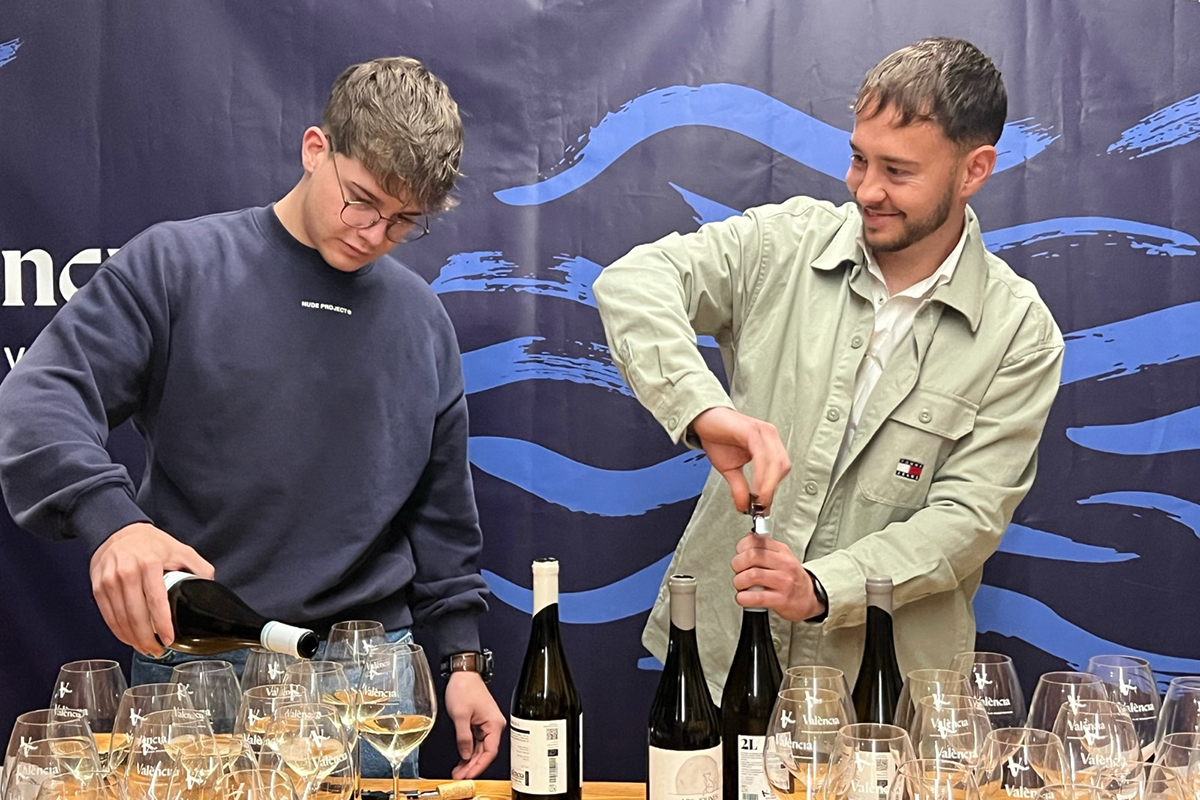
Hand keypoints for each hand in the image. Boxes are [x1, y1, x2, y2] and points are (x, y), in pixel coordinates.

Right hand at [89, 522, 214, 655]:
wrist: (118, 532)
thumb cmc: (151, 543)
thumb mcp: (180, 549)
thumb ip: (198, 567)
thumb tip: (210, 586)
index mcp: (149, 564)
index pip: (156, 601)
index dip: (162, 625)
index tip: (168, 640)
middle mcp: (126, 572)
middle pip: (136, 615)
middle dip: (147, 638)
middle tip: (158, 651)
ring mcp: (108, 581)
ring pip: (120, 619)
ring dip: (132, 639)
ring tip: (145, 648)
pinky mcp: (97, 588)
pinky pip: (107, 616)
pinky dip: (118, 631)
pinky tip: (128, 638)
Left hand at [444, 670, 505, 778]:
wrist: (463, 674)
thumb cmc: (465, 687)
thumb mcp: (460, 715)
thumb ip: (463, 737)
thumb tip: (465, 754)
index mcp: (494, 723)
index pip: (490, 751)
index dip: (479, 765)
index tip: (469, 774)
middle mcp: (493, 725)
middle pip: (485, 752)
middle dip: (473, 765)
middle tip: (460, 776)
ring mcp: (487, 724)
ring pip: (480, 748)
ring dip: (469, 760)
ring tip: (459, 771)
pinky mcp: (480, 723)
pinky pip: (476, 741)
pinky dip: (468, 751)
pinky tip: (461, 759)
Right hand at [690, 407, 789, 511]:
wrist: (703, 419)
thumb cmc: (717, 438)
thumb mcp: (730, 469)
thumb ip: (740, 487)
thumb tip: (744, 507)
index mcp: (769, 445)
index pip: (780, 470)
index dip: (773, 490)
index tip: (763, 508)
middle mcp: (769, 436)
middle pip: (782, 467)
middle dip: (772, 489)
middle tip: (760, 505)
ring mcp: (762, 432)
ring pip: (775, 462)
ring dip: (768, 485)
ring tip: (758, 499)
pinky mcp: (751, 430)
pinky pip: (762, 454)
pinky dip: (761, 474)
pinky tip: (754, 486)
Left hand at [731, 532, 823, 620]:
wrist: (809, 598)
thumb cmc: (792, 578)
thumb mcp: (782, 557)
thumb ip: (765, 548)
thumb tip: (746, 539)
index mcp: (782, 551)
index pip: (756, 540)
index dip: (741, 546)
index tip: (739, 554)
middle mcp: (784, 564)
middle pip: (751, 556)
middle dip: (737, 564)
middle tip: (738, 571)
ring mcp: (783, 582)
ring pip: (752, 575)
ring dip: (739, 581)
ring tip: (741, 585)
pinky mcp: (781, 600)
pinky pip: (756, 597)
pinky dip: (743, 597)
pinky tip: (744, 597)